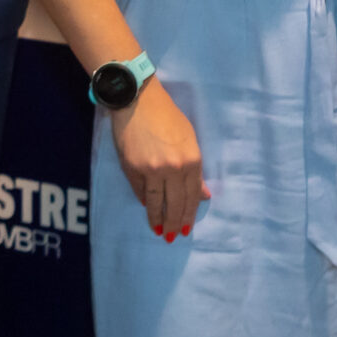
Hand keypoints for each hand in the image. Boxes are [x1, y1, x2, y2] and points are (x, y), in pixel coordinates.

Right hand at [109, 80, 207, 238]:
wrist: (137, 100)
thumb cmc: (167, 116)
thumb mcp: (189, 139)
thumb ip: (195, 171)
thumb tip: (204, 196)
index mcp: (192, 160)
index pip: (192, 196)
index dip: (189, 215)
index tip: (187, 229)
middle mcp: (173, 168)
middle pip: (176, 204)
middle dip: (175, 223)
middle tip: (173, 237)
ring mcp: (151, 169)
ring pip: (156, 202)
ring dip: (158, 220)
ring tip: (159, 231)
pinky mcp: (132, 168)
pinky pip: (140, 191)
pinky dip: (144, 202)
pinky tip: (147, 210)